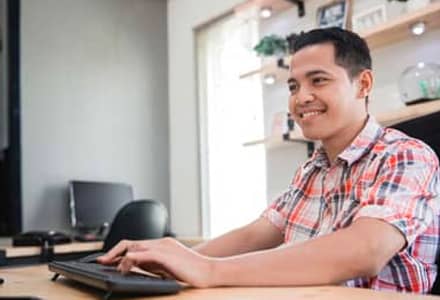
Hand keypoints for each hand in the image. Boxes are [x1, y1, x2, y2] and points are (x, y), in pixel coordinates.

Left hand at [97, 237, 215, 287]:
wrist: (208, 271)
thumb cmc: (191, 271)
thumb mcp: (167, 266)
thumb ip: (152, 264)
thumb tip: (134, 266)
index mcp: (161, 244)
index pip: (135, 243)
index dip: (119, 251)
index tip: (107, 259)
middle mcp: (161, 242)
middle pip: (131, 242)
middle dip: (113, 252)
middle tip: (102, 262)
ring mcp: (164, 247)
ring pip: (135, 246)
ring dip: (120, 256)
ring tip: (111, 266)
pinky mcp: (167, 255)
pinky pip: (145, 253)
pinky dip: (132, 257)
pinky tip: (125, 263)